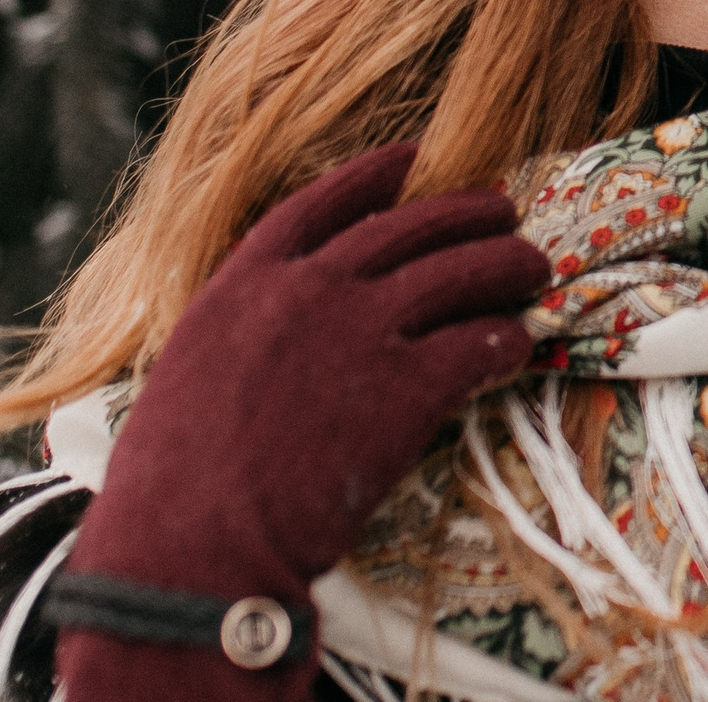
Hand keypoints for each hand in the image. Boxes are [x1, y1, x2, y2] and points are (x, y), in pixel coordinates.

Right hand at [59, 143, 547, 693]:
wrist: (188, 549)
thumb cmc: (173, 483)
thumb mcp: (191, 369)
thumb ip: (245, 327)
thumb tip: (286, 315)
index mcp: (247, 282)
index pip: (324, 202)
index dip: (375, 175)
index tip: (413, 158)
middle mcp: (310, 290)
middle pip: (411, 226)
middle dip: (467, 213)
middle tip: (504, 212)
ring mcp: (362, 333)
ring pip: (461, 272)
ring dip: (507, 264)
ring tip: (534, 267)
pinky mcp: (407, 389)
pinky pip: (479, 344)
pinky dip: (507, 339)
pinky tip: (519, 344)